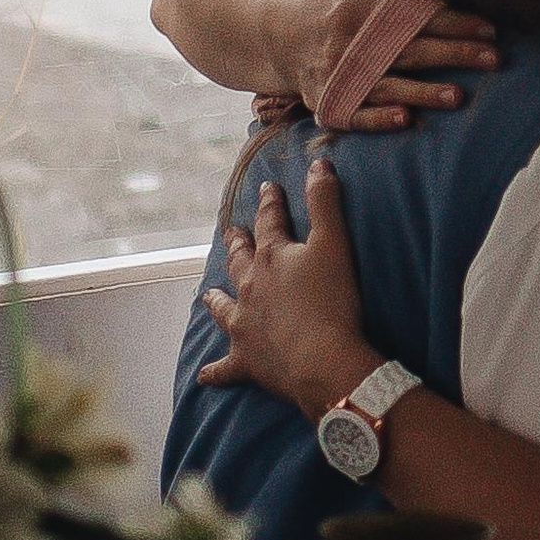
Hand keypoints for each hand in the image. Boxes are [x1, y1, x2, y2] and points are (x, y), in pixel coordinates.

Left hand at [199, 156, 374, 415]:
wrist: (323, 360)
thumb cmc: (333, 301)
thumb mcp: (335, 243)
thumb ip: (326, 202)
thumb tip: (319, 164)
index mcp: (272, 257)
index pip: (269, 221)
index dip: (270, 202)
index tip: (266, 188)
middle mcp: (250, 288)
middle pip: (240, 261)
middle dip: (237, 244)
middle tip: (230, 233)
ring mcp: (243, 325)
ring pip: (223, 309)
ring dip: (216, 300)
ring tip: (208, 295)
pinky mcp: (246, 360)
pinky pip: (224, 367)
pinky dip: (214, 371)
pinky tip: (204, 375)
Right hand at [286, 0, 497, 129]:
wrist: (276, 37)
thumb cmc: (330, 2)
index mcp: (355, 8)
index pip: (412, 15)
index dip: (452, 22)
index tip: (489, 29)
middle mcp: (344, 42)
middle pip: (406, 49)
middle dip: (452, 54)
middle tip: (493, 59)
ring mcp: (333, 75)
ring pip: (385, 85)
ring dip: (422, 92)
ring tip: (458, 96)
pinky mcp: (325, 102)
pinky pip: (354, 114)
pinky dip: (378, 118)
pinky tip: (406, 120)